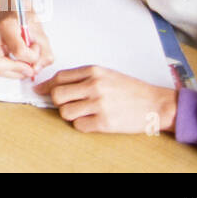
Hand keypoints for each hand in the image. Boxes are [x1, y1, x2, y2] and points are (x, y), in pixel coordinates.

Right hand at [0, 5, 53, 78]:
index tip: (36, 48)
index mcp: (6, 26)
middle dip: (16, 70)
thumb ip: (44, 52)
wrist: (10, 7)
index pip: (18, 51)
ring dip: (14, 72)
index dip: (32, 56)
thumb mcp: (40, 31)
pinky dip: (10, 70)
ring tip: (26, 66)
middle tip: (29, 68)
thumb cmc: (23, 15)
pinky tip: (19, 64)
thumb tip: (37, 68)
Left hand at [35, 66, 177, 134]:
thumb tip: (55, 84)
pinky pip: (79, 126)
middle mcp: (94, 86)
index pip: (59, 77)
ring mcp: (99, 104)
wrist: (156, 104)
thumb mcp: (106, 74)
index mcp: (93, 71)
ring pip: (65, 112)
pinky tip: (92, 120)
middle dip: (57, 101)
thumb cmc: (131, 89)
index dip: (47, 85)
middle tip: (66, 104)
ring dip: (70, 114)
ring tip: (83, 112)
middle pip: (58, 95)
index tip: (41, 90)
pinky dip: (82, 125)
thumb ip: (82, 77)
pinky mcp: (105, 122)